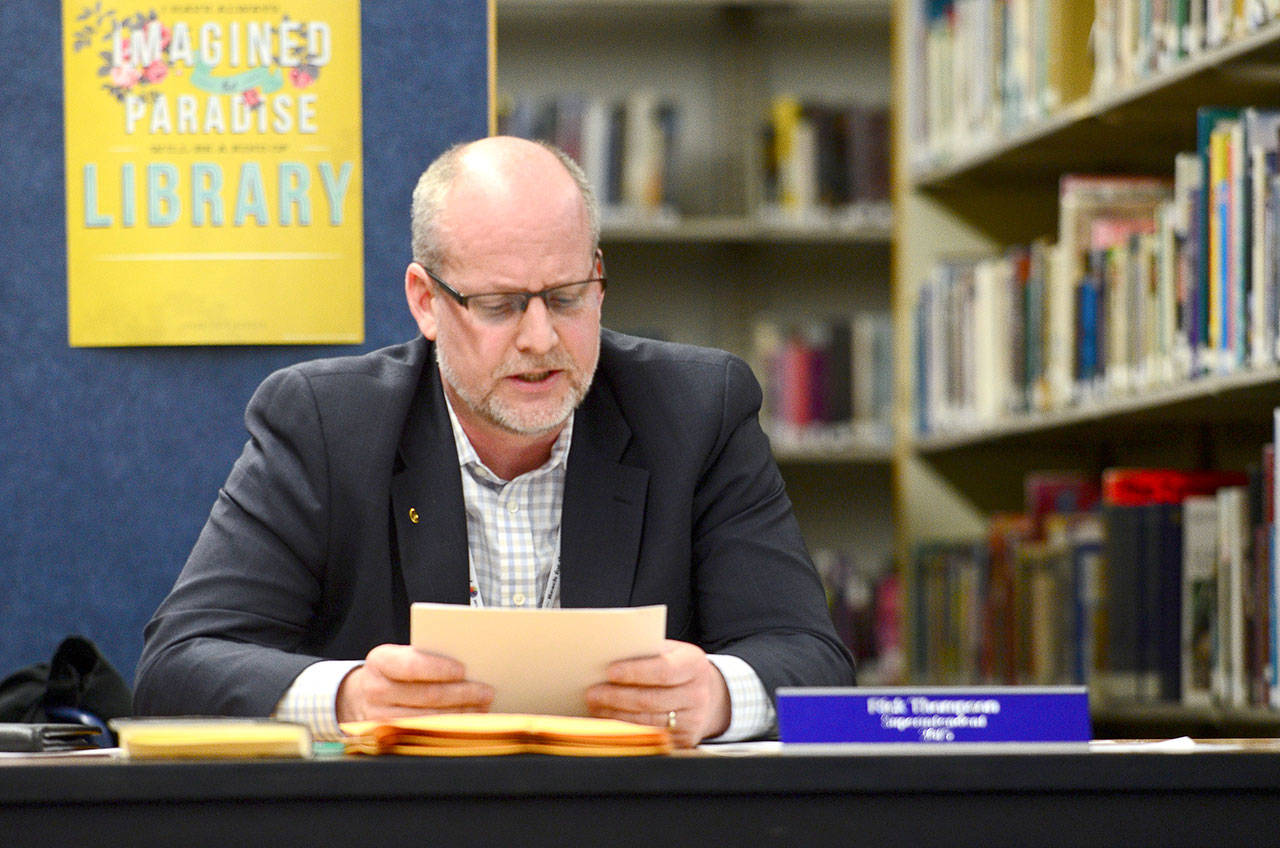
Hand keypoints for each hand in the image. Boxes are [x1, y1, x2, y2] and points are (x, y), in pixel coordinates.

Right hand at [336, 644, 493, 722]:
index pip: (412, 666)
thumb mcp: (400, 656)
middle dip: (462, 693)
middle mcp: (376, 691)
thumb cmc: (394, 671)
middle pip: (426, 695)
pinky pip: (426, 733)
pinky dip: (451, 727)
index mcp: (380, 661)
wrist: (362, 695)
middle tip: (486, 691)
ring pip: (430, 718)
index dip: (439, 669)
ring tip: (482, 705)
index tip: (463, 669)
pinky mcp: (390, 738)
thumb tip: (469, 666)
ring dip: (461, 713)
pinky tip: (468, 720)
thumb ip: (426, 657)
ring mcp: (381, 718)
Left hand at [584, 639, 730, 747]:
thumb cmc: (677, 667)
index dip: (635, 672)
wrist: (707, 694)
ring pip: (648, 722)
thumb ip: (647, 653)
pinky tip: (610, 721)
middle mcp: (698, 694)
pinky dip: (626, 729)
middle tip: (592, 693)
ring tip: (596, 706)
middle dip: (617, 697)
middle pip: (651, 700)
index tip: (609, 671)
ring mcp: (693, 720)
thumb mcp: (670, 652)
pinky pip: (651, 737)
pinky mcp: (685, 740)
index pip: (663, 670)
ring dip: (616, 715)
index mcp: (694, 664)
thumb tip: (607, 656)